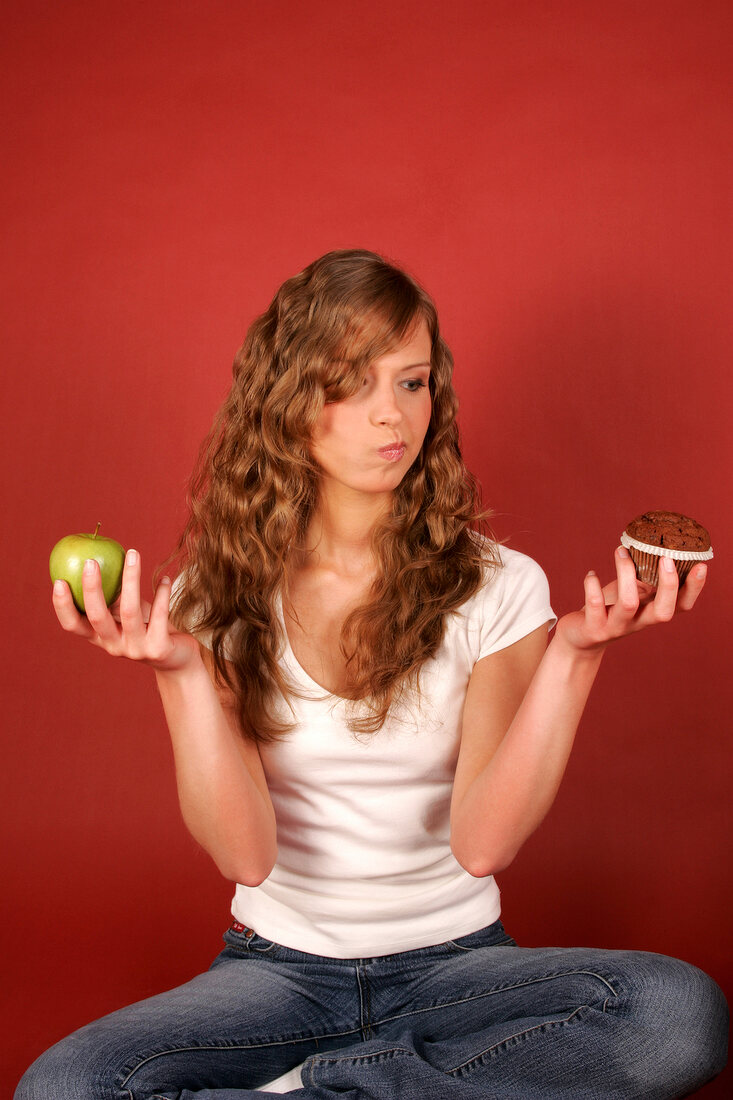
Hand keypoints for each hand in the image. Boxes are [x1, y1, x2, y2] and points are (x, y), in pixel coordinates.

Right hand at [52, 548, 200, 671]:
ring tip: (133, 554)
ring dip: (131, 579)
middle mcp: (114, 646)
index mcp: (100, 637)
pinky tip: (165, 579)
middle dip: (91, 588)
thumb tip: (98, 559)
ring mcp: (136, 650)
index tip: (59, 581)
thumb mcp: (127, 612)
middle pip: (97, 617)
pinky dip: (162, 594)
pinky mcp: (159, 649)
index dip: (63, 606)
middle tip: (90, 561)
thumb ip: (113, 596)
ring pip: (129, 611)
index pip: (73, 625)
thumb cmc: (149, 626)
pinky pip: (160, 615)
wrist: (178, 657)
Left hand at [555, 545, 706, 654]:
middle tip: (666, 558)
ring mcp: (616, 627)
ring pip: (628, 603)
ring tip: (620, 551)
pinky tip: (592, 574)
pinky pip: (595, 604)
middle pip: (663, 612)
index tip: (701, 566)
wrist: (581, 638)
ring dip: (626, 573)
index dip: (694, 589)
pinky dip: (592, 585)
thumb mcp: (631, 594)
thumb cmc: (609, 608)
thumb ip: (644, 579)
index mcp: (651, 612)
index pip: (682, 606)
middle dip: (668, 585)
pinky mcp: (594, 628)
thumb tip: (655, 547)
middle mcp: (638, 622)